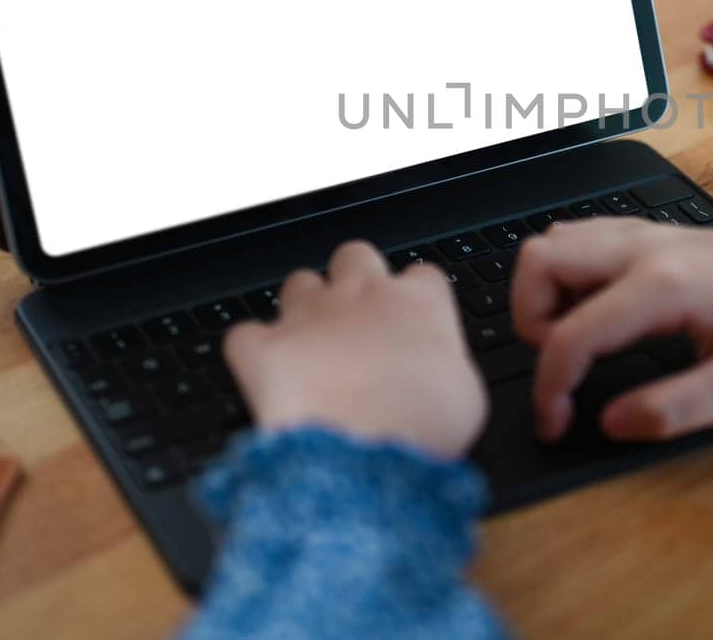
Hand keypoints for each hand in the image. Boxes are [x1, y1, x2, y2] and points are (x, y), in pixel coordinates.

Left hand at [223, 240, 486, 459]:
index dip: (416, 298)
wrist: (363, 458)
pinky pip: (246, 333)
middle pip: (356, 255)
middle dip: (355, 280)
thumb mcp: (466, 396)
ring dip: (303, 307)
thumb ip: (449, 363)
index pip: (422, 275)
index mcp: (419, 302)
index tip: (413, 323)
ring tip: (311, 346)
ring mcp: (310, 315)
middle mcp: (363, 294)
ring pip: (299, 282)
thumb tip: (439, 369)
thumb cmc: (422, 430)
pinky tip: (266, 371)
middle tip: (358, 322)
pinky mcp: (264, 346)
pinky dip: (254, 350)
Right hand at [512, 220, 712, 441]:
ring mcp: (658, 233)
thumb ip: (672, 410)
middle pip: (541, 260)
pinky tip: (604, 313)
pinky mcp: (669, 234)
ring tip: (577, 343)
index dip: (550, 388)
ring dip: (548, 290)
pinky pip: (592, 237)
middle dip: (529, 319)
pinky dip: (574, 272)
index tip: (556, 424)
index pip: (570, 335)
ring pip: (561, 239)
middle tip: (559, 369)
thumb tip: (611, 422)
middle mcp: (651, 246)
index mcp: (663, 284)